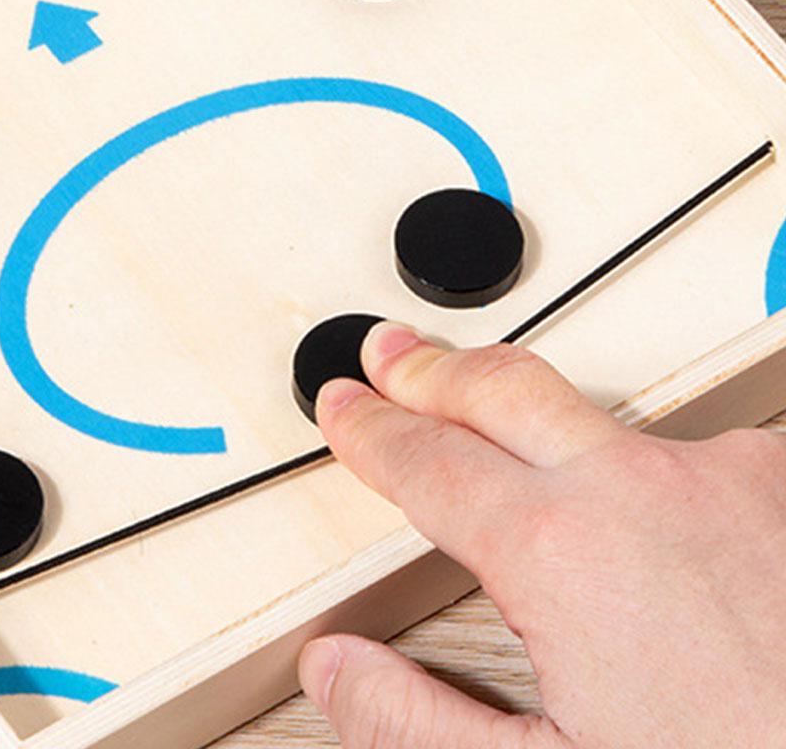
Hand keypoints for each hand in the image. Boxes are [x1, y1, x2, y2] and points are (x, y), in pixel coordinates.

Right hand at [302, 322, 785, 746]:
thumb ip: (417, 722)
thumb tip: (337, 667)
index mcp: (558, 549)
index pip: (424, 460)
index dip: (368, 429)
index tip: (345, 408)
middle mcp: (638, 488)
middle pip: (503, 387)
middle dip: (434, 367)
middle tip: (395, 354)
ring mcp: (729, 480)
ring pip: (611, 420)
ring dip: (552, 423)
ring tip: (521, 437)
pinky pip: (706, 456)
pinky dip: (664, 472)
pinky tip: (666, 515)